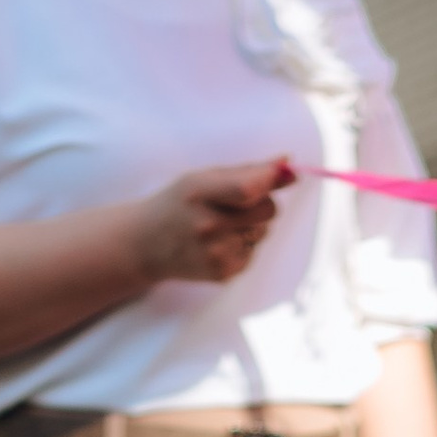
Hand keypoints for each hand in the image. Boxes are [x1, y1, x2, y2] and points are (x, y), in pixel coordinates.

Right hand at [133, 159, 295, 290]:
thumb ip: (248, 170)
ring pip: (263, 232)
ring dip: (252, 225)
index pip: (248, 188)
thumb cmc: (178, 203)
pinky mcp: (223, 273)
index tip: (282, 173)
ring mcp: (216, 253)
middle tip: (239, 202)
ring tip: (223, 224)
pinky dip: (243, 245)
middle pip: (268, 210)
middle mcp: (208, 226)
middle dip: (263, 202)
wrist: (148, 244)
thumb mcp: (203, 178)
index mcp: (200, 193)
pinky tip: (219, 243)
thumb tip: (288, 163)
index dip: (270, 181)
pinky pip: (254, 252)